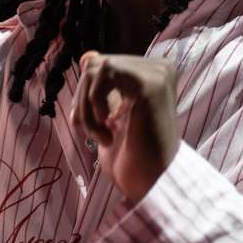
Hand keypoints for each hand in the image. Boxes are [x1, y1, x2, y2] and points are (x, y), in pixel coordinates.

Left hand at [70, 50, 179, 203]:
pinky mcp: (150, 84)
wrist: (153, 186)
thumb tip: (88, 56)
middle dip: (83, 100)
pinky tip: (109, 132)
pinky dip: (94, 107)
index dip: (86, 94)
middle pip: (97, 63)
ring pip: (98, 67)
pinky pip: (104, 76)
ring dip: (87, 107)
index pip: (104, 64)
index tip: (86, 124)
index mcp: (154, 73)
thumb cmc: (133, 156)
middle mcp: (160, 67)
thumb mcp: (112, 114)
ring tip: (102, 136)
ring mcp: (157, 73)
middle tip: (92, 133)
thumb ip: (103, 85)